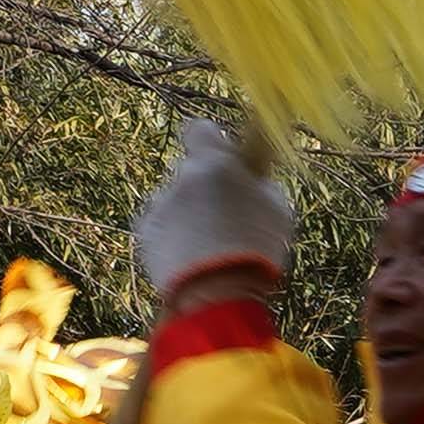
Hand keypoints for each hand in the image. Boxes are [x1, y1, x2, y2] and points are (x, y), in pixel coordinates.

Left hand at [136, 113, 294, 305]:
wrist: (218, 293)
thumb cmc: (256, 250)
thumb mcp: (278, 209)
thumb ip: (260, 184)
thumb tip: (253, 178)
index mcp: (215, 164)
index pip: (199, 130)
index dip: (209, 143)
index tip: (220, 158)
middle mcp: (182, 177)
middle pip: (189, 170)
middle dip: (202, 187)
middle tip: (223, 215)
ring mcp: (159, 205)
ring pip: (173, 200)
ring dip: (186, 214)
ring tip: (207, 246)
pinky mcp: (145, 232)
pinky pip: (159, 225)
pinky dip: (171, 237)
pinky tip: (190, 257)